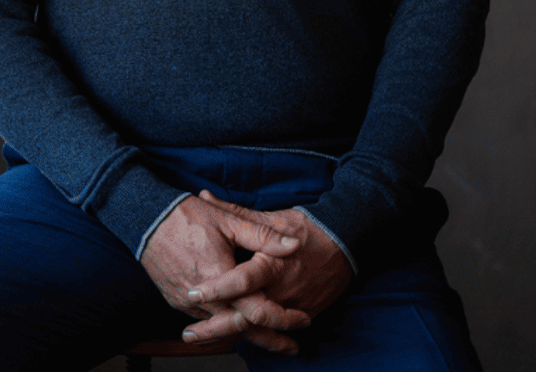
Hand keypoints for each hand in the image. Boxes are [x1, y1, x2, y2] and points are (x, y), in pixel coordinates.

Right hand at [139, 193, 312, 353]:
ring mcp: (186, 302)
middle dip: (270, 340)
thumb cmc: (185, 216)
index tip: (303, 319)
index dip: (284, 318)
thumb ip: (263, 236)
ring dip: (247, 335)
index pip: (258, 310)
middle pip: (243, 329)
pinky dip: (224, 325)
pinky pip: (205, 321)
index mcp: (220, 277)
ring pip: (223, 329)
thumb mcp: (228, 221)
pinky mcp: (176, 301)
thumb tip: (294, 246)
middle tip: (292, 346)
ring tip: (270, 340)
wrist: (143, 217)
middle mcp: (202, 298)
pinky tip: (236, 325)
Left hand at [180, 191, 353, 345]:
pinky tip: (231, 338)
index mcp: (273, 264)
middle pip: (247, 316)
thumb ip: (235, 212)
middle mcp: (282, 289)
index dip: (217, 289)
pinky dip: (254, 336)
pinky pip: (276, 331)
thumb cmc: (306, 228)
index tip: (193, 293)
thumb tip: (204, 195)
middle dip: (216, 328)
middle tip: (190, 334)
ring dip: (231, 335)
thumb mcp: (271, 217)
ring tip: (201, 339)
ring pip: (259, 328)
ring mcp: (294, 305)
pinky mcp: (303, 313)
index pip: (242, 281)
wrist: (346, 242)